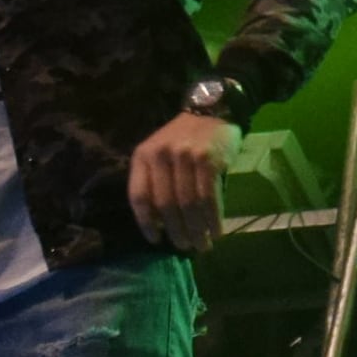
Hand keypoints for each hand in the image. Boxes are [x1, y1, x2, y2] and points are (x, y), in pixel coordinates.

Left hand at [126, 111, 231, 254]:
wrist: (214, 109)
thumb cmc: (185, 138)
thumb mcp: (161, 152)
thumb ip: (156, 181)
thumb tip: (160, 225)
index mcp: (143, 155)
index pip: (139, 196)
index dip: (146, 223)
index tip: (156, 240)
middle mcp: (161, 155)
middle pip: (166, 205)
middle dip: (177, 231)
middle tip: (186, 247)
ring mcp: (185, 156)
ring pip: (188, 204)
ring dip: (197, 230)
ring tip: (203, 245)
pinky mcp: (208, 160)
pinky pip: (209, 198)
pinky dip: (213, 219)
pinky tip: (216, 231)